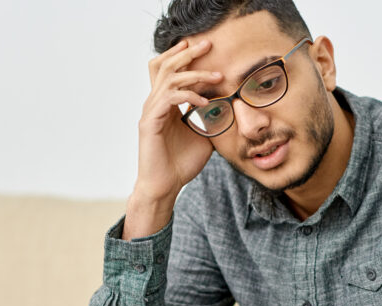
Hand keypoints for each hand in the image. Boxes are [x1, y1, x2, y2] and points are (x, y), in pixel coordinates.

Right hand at [125, 39, 223, 238]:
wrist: (165, 186)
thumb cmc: (181, 164)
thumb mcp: (204, 136)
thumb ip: (212, 119)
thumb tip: (231, 108)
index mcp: (164, 103)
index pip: (170, 69)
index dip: (186, 56)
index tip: (209, 49)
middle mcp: (155, 103)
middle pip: (166, 65)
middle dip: (188, 52)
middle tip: (208, 43)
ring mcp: (150, 112)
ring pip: (169, 78)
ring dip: (194, 74)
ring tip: (216, 76)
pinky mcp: (150, 123)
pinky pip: (168, 99)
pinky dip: (188, 96)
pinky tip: (204, 102)